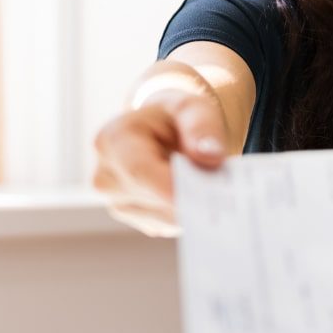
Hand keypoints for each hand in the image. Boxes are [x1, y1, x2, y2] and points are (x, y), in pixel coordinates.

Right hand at [93, 90, 227, 237]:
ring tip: (214, 189)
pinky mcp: (134, 217)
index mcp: (114, 139)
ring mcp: (116, 201)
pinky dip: (186, 215)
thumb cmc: (176, 117)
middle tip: (226, 195)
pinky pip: (165, 225)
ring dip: (191, 208)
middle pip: (151, 199)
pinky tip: (200, 198)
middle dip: (190, 198)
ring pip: (161, 218)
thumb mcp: (192, 108)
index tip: (202, 196)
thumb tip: (211, 156)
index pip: (138, 170)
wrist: (161, 130)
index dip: (169, 187)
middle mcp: (106, 175)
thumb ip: (201, 127)